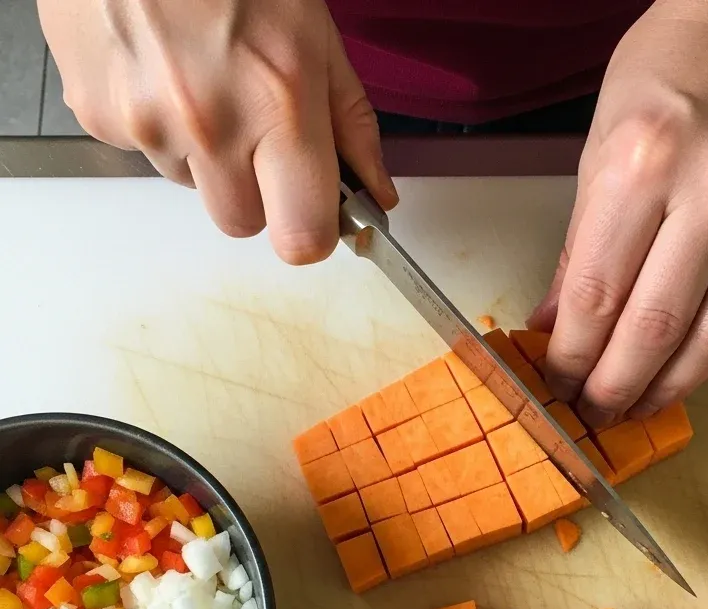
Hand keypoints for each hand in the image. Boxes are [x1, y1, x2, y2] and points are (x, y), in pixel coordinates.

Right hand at [39, 0, 396, 263]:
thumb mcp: (317, 36)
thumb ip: (351, 127)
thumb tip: (378, 195)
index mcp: (279, 106)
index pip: (301, 239)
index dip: (311, 232)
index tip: (314, 211)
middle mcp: (209, 126)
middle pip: (243, 224)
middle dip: (257, 193)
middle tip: (256, 128)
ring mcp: (145, 123)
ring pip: (191, 187)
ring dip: (205, 155)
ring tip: (203, 79)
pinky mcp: (96, 114)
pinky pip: (142, 153)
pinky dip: (158, 125)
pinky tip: (162, 68)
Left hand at [531, 0, 707, 424]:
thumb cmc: (670, 69)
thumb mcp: (599, 147)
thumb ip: (579, 245)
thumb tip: (558, 321)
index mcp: (642, 162)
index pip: (596, 293)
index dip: (571, 355)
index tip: (557, 384)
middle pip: (653, 326)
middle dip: (615, 386)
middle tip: (594, 414)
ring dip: (668, 386)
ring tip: (637, 409)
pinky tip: (684, 372)